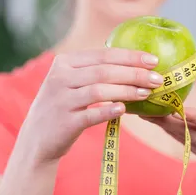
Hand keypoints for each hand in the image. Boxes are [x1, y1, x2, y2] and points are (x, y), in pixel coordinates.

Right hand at [20, 48, 162, 163]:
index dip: (131, 56)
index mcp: (64, 63)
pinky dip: (109, 111)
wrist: (37, 140)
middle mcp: (60, 78)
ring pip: (100, 90)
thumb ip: (94, 71)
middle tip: (158, 79)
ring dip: (127, 91)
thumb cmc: (64, 108)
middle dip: (135, 74)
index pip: (103, 54)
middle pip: (104, 71)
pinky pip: (91, 115)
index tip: (154, 60)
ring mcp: (61, 100)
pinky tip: (125, 110)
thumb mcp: (70, 83)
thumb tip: (136, 64)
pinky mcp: (64, 122)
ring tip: (147, 93)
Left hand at [143, 71, 195, 181]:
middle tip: (147, 100)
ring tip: (137, 103)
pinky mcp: (192, 150)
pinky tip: (143, 111)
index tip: (178, 108)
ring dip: (157, 120)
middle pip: (187, 130)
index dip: (195, 118)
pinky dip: (159, 124)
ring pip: (176, 134)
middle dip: (166, 117)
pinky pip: (173, 135)